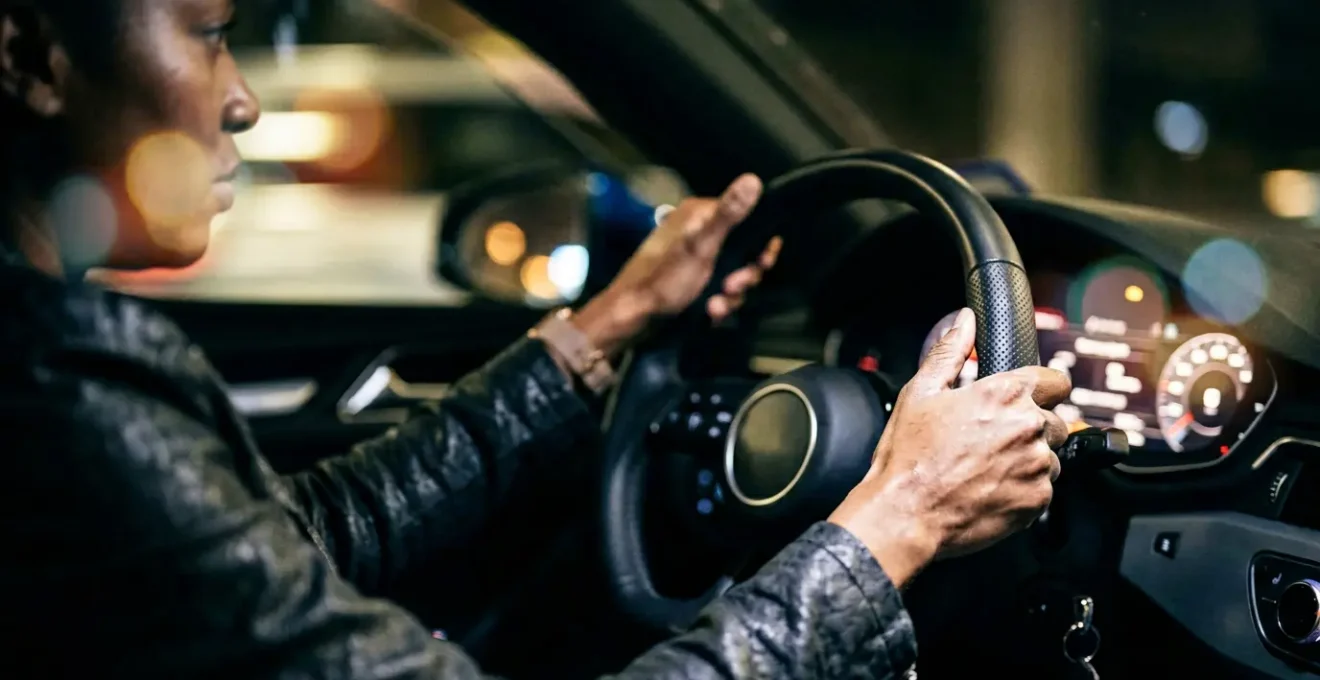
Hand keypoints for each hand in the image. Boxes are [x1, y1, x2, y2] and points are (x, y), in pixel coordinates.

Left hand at [570, 174, 781, 355]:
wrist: (631, 315)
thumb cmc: (664, 278)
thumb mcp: (700, 245)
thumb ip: (728, 214)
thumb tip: (753, 178)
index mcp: (700, 215)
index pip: (748, 221)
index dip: (760, 245)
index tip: (761, 263)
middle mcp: (699, 232)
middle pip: (744, 253)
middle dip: (744, 276)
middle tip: (731, 288)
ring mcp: (695, 259)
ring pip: (734, 276)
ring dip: (731, 296)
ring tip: (715, 307)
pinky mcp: (692, 281)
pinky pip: (719, 291)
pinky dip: (718, 303)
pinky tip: (710, 314)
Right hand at [828, 308, 1069, 586]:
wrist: (905, 513)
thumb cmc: (908, 457)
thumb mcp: (920, 393)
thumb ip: (950, 352)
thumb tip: (964, 322)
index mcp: (1005, 394)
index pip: (1056, 380)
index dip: (1043, 388)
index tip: (1033, 398)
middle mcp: (1029, 426)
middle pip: (1056, 421)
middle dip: (1031, 429)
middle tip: (994, 442)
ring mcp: (1037, 465)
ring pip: (1050, 458)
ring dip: (1029, 461)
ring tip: (988, 469)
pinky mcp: (1038, 501)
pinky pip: (1043, 491)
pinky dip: (1024, 491)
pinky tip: (991, 490)